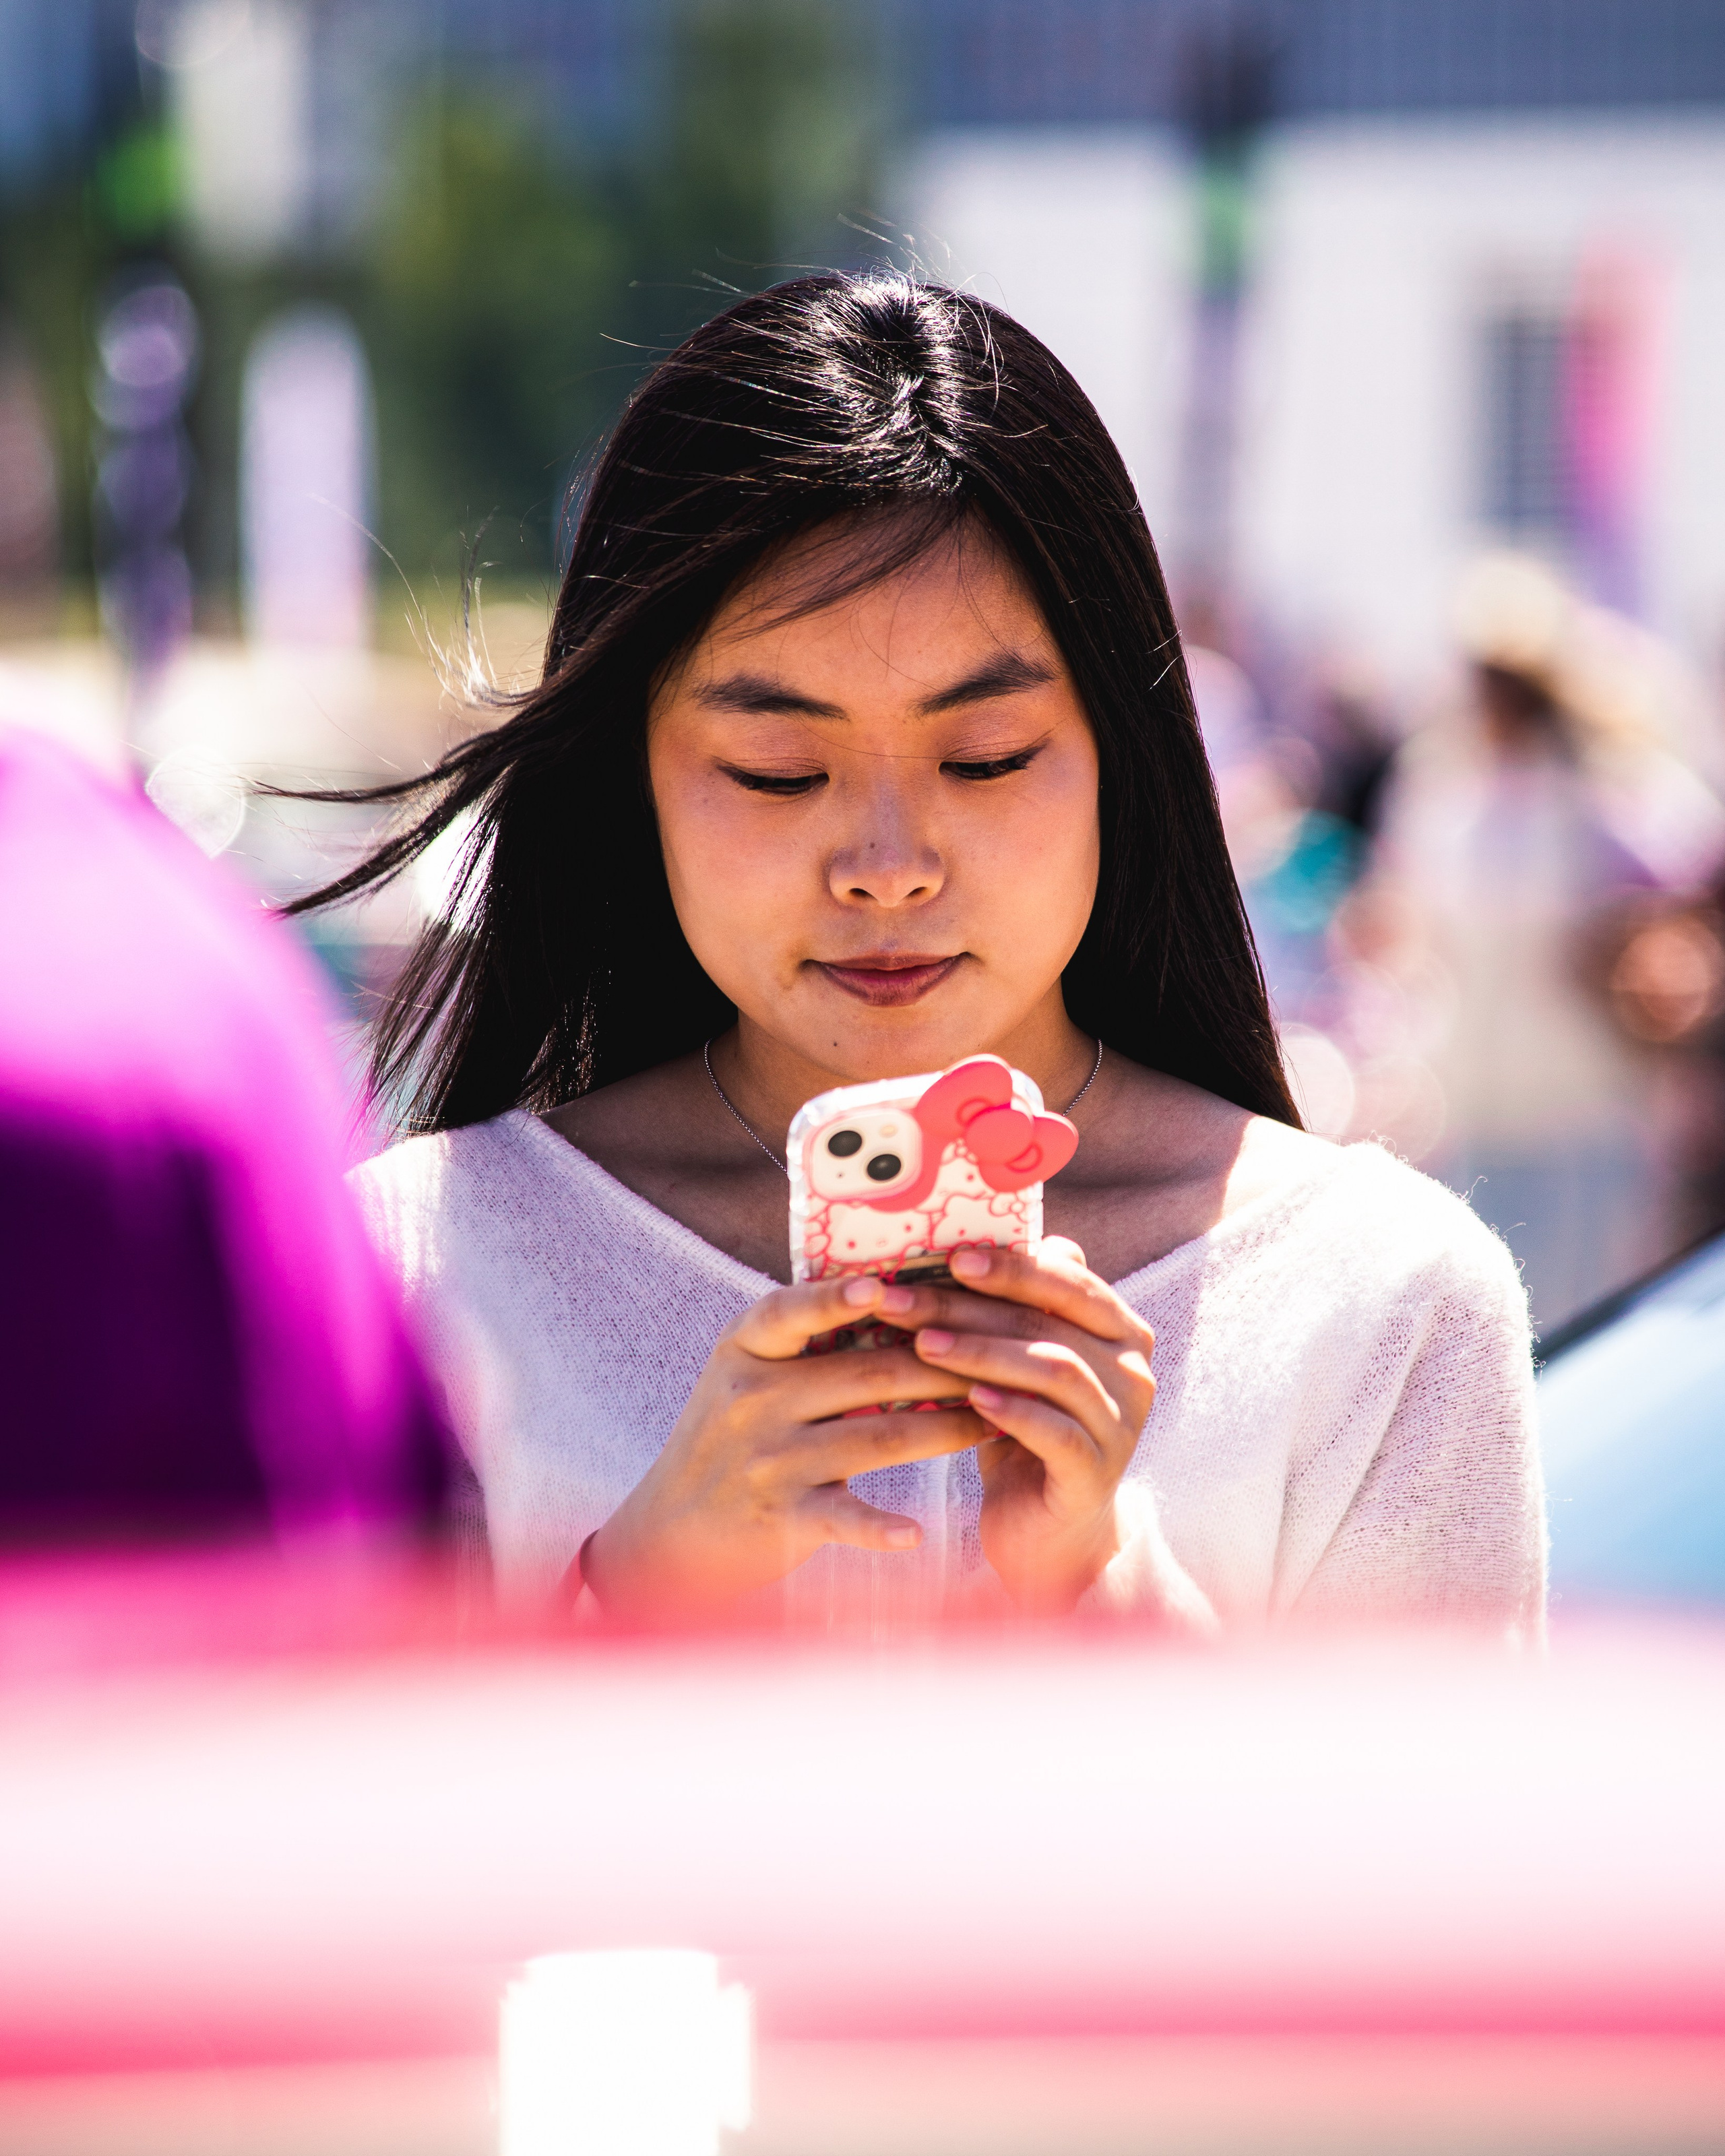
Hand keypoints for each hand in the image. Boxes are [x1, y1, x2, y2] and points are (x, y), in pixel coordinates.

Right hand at [580, 1273, 984, 1620]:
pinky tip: (918, 1533)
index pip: (788, 1311)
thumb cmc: (730, 1437)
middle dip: (941, 1366)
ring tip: (995, 1422)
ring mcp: (766, 1459)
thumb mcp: (748, 1376)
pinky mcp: (780, 1517)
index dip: (834, 1298)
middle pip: (864, 1373)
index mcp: (744, 1350)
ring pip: (876, 1437)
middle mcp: (752, 1399)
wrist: (671, 1531)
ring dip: (945, 1431)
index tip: (883, 1286)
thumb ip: (805, 1341)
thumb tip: (894, 1293)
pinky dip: (880, 1528)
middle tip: (1000, 1358)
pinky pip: (842, 1517)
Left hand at [909, 1239, 1155, 1613]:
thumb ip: (1014, 1309)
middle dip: (971, 1307)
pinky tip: (970, 1399)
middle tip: (905, 1301)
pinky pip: (1056, 1431)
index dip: (1010, 1265)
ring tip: (923, 1346)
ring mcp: (1122, 1423)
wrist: (1048, 1532)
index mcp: (1120, 1331)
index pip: (1068, 1279)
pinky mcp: (1098, 1472)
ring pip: (1054, 1370)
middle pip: (1050, 1321)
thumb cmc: (1023, 1431)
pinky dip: (1012, 1410)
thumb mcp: (1020, 1365)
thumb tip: (964, 1242)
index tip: (949, 1257)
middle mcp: (1133, 1371)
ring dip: (983, 1353)